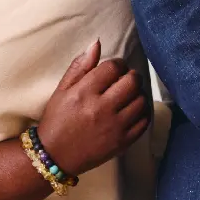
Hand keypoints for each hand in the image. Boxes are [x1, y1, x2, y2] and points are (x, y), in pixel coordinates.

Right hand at [35, 41, 151, 176]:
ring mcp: (114, 127)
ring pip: (141, 99)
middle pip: (133, 81)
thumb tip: (96, 43)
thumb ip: (80, 66)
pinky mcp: (123, 142)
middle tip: (123, 81)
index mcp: (84, 93)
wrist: (54, 156)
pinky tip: (131, 111)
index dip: (117, 64)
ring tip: (126, 96)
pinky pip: (145, 120)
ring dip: (137, 94)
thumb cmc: (57, 120)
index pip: (114, 67)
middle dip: (130, 76)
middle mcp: (101, 109)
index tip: (114, 69)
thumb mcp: (62, 90)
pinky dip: (142, 112)